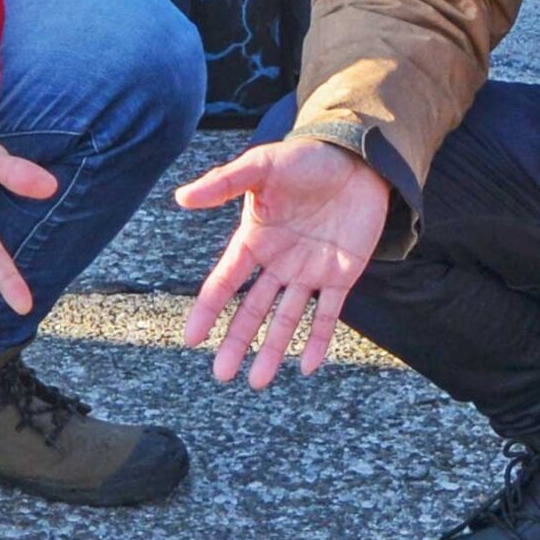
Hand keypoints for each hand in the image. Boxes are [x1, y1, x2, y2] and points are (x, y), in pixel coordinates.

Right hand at [175, 136, 390, 386]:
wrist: (359, 158)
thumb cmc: (306, 158)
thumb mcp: (263, 166)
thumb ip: (224, 182)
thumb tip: (180, 197)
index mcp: (254, 240)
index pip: (225, 281)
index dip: (207, 309)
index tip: (190, 338)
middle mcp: (277, 262)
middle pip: (252, 310)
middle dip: (237, 341)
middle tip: (222, 375)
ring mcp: (309, 272)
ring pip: (286, 319)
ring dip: (272, 350)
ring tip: (257, 381)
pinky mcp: (341, 275)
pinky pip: (328, 314)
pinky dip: (318, 340)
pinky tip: (307, 366)